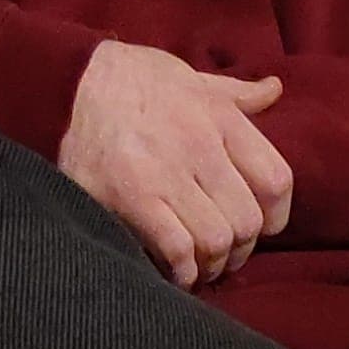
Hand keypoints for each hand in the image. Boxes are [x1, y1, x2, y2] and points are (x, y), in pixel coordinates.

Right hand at [58, 42, 292, 287]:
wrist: (70, 81)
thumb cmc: (133, 79)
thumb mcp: (192, 77)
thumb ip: (236, 92)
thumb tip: (274, 89)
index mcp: (221, 118)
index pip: (277, 180)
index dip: (277, 216)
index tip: (263, 228)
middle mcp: (201, 145)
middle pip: (248, 220)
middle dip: (241, 248)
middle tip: (224, 255)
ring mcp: (167, 173)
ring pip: (216, 239)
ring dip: (212, 264)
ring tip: (200, 266)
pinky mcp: (131, 196)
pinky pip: (177, 248)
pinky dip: (182, 270)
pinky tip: (175, 271)